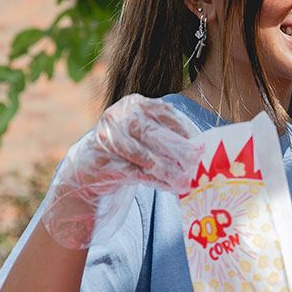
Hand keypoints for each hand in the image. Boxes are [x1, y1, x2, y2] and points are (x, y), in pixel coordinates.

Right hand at [40, 94, 198, 248]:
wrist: (89, 169)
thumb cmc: (128, 149)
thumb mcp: (146, 134)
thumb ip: (167, 134)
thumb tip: (200, 147)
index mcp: (133, 104)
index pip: (164, 112)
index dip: (185, 128)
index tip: (201, 143)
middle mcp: (117, 117)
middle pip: (154, 135)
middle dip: (179, 151)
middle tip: (197, 163)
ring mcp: (107, 139)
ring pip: (145, 156)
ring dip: (169, 170)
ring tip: (186, 180)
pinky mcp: (103, 163)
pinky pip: (136, 173)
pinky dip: (157, 181)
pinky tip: (171, 186)